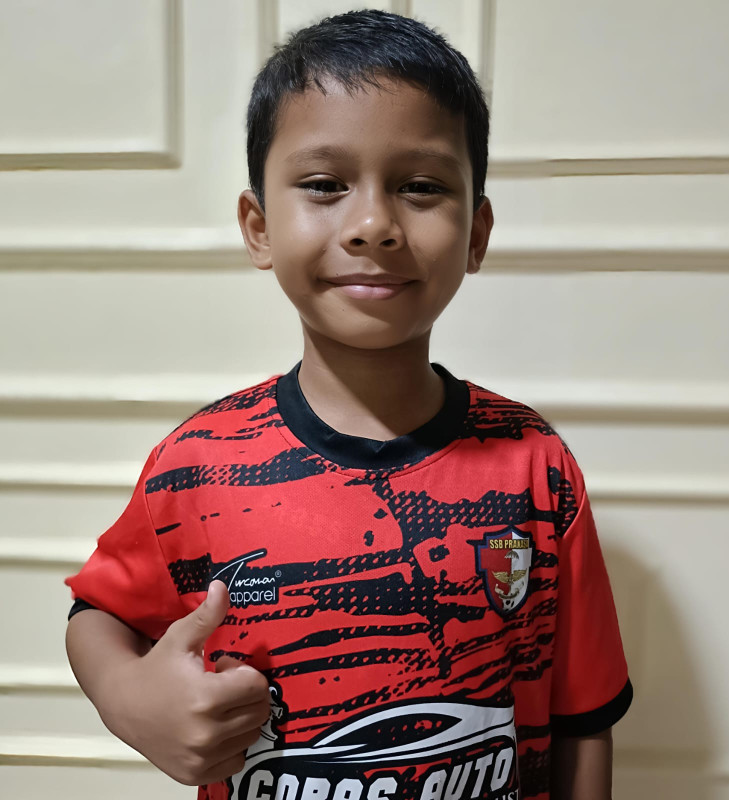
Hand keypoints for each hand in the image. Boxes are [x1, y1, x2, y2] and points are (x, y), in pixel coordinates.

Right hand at [102, 580, 270, 785]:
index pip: (256, 685)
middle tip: (222, 684)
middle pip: (259, 710)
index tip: (224, 667)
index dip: (243, 671)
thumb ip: (207, 615)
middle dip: (246, 693)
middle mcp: (205, 733)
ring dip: (241, 718)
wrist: (123, 705)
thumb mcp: (180, 637)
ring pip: (251, 735)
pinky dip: (232, 745)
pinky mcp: (195, 774)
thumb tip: (222, 586)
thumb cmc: (156, 668)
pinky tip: (212, 728)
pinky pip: (237, 760)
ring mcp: (201, 758)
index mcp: (205, 698)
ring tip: (215, 705)